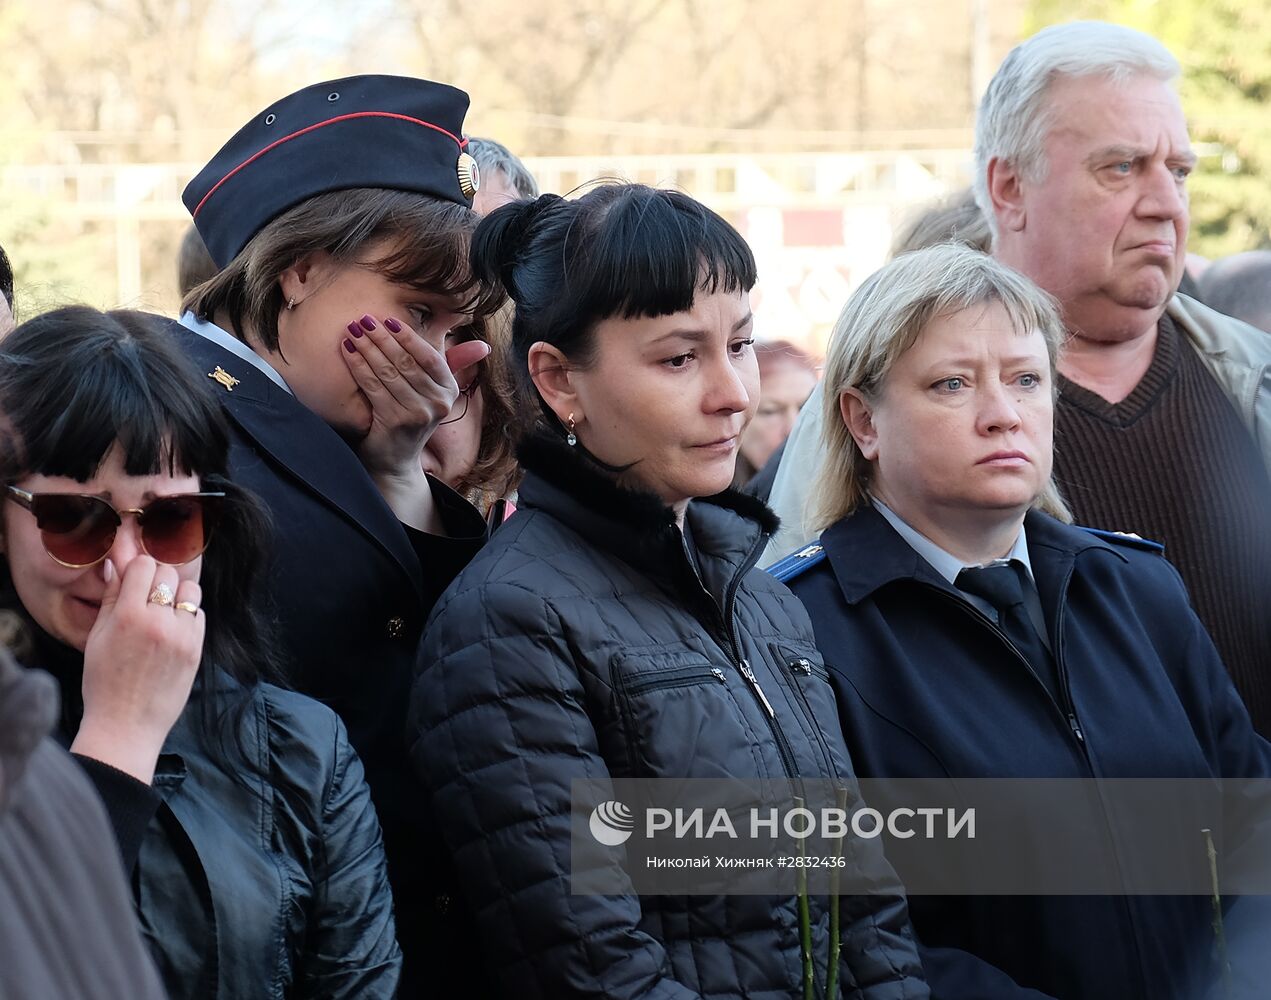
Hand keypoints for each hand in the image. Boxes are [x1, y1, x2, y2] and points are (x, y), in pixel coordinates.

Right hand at [71, 556, 203, 783]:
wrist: (127, 724)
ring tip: (163, 612)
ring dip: (177, 595)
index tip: (134, 579)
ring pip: (190, 590)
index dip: (138, 569)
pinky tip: (172, 631)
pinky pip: (199, 615)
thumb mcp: (97, 637)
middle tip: (146, 596)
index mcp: (128, 616)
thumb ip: (111, 598)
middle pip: (169, 573)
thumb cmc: (103, 682)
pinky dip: (188, 616)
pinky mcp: (197, 649)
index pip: (144, 565)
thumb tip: (118, 565)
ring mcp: (182, 636)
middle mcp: (159, 622)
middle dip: (157, 580)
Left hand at [341, 314, 490, 480]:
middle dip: (383, 338)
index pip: (430, 357)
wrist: (395, 459)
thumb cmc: (410, 417)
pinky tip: (348, 351)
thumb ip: (448, 364)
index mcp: (450, 390)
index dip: (409, 337)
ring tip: (352, 331)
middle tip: (364, 320)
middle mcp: (438, 403)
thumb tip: (482, 345)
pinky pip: (373, 386)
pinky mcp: (395, 421)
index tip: (389, 321)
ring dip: (368, 348)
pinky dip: (359, 365)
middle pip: (406, 362)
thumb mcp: (433, 391)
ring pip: (388, 372)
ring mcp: (418, 414)